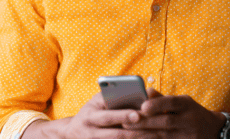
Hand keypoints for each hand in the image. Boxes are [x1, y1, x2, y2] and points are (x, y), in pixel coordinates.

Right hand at [24, 92, 156, 138]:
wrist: (71, 134)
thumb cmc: (91, 112)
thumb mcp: (95, 102)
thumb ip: (111, 96)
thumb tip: (137, 94)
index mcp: (90, 116)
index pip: (108, 116)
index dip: (123, 116)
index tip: (139, 114)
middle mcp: (91, 132)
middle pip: (117, 134)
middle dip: (136, 131)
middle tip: (155, 129)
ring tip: (157, 136)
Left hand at [121, 88, 224, 138]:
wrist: (214, 131)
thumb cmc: (192, 112)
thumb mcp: (183, 101)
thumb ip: (163, 98)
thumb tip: (145, 92)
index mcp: (187, 104)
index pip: (172, 102)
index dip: (157, 104)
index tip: (143, 107)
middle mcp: (189, 120)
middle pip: (165, 122)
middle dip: (145, 122)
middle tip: (126, 122)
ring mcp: (188, 135)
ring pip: (164, 136)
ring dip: (144, 135)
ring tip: (128, 133)